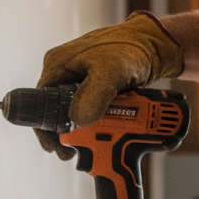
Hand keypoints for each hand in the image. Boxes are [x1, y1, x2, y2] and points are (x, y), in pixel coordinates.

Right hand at [35, 11, 183, 159]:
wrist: (157, 44)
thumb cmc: (133, 48)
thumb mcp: (112, 71)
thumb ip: (95, 96)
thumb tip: (79, 122)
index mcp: (58, 65)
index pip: (40, 104)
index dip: (45, 129)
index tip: (54, 147)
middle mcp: (63, 72)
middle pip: (53, 112)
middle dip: (62, 135)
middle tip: (71, 153)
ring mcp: (76, 80)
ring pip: (68, 114)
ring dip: (76, 133)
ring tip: (85, 147)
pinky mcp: (90, 87)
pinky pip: (83, 110)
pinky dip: (89, 124)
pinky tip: (97, 134)